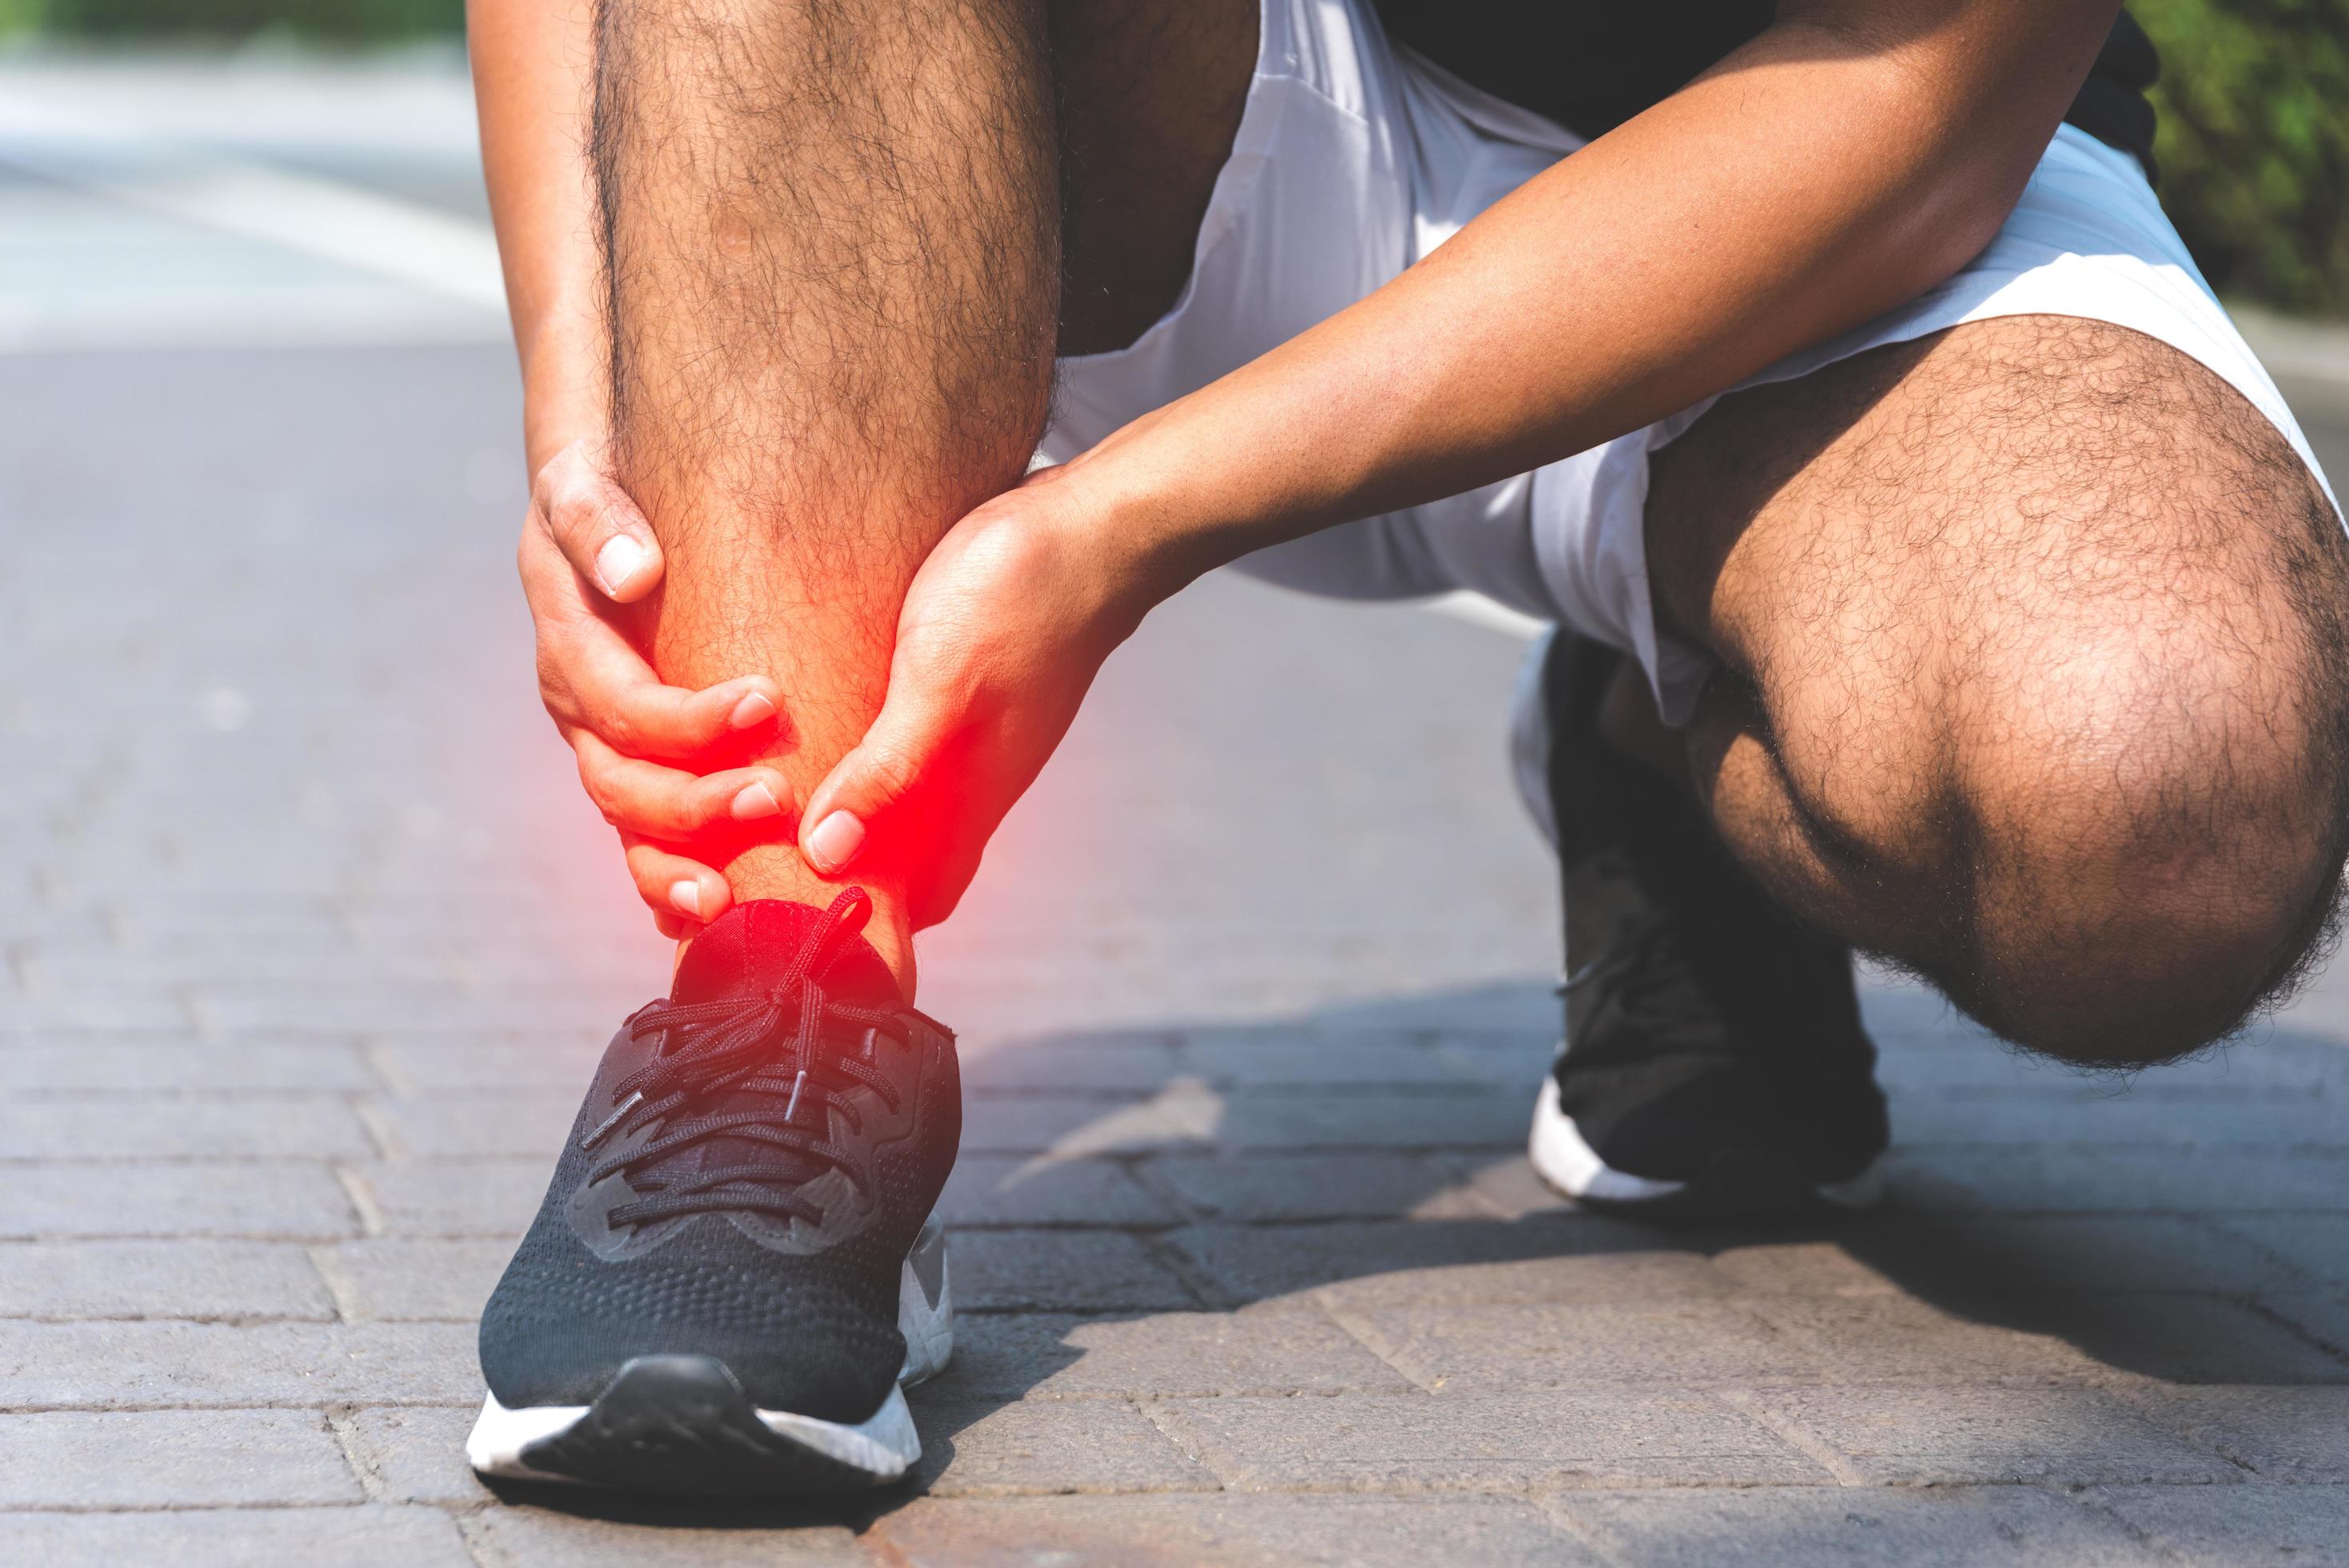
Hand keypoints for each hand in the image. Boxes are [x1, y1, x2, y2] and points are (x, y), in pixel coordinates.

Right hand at [519, 438, 790, 934]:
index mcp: (570, 652)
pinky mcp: (637, 766)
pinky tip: (714, 921)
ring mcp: (605, 750)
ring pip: (629, 831)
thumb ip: (597, 523)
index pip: (623, 708)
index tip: (767, 703)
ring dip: (675, 870)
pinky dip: (671, 884)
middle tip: (776, 800)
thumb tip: (636, 571)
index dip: (688, 720)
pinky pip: (646, 841)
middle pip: (623, 786)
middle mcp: (581, 713)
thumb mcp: (582, 489)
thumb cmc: (601, 493)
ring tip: (729, 901)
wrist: (599, 509)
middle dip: (695, 807)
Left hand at [797, 462, 1161, 928]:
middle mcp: (972, 777)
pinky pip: (904, 746)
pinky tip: (820, 730)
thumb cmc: (1018, 598)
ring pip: (902, 802)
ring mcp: (970, 731)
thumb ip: (889, 770)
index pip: (918, 902)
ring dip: (848, 812)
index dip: (861, 927)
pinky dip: (863, 757)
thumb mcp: (941, 684)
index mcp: (970, 797)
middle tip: (752, 875)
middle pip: (904, 859)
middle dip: (839, 878)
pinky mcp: (962, 684)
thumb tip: (827, 855)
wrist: (1094, 523)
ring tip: (766, 809)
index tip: (782, 936)